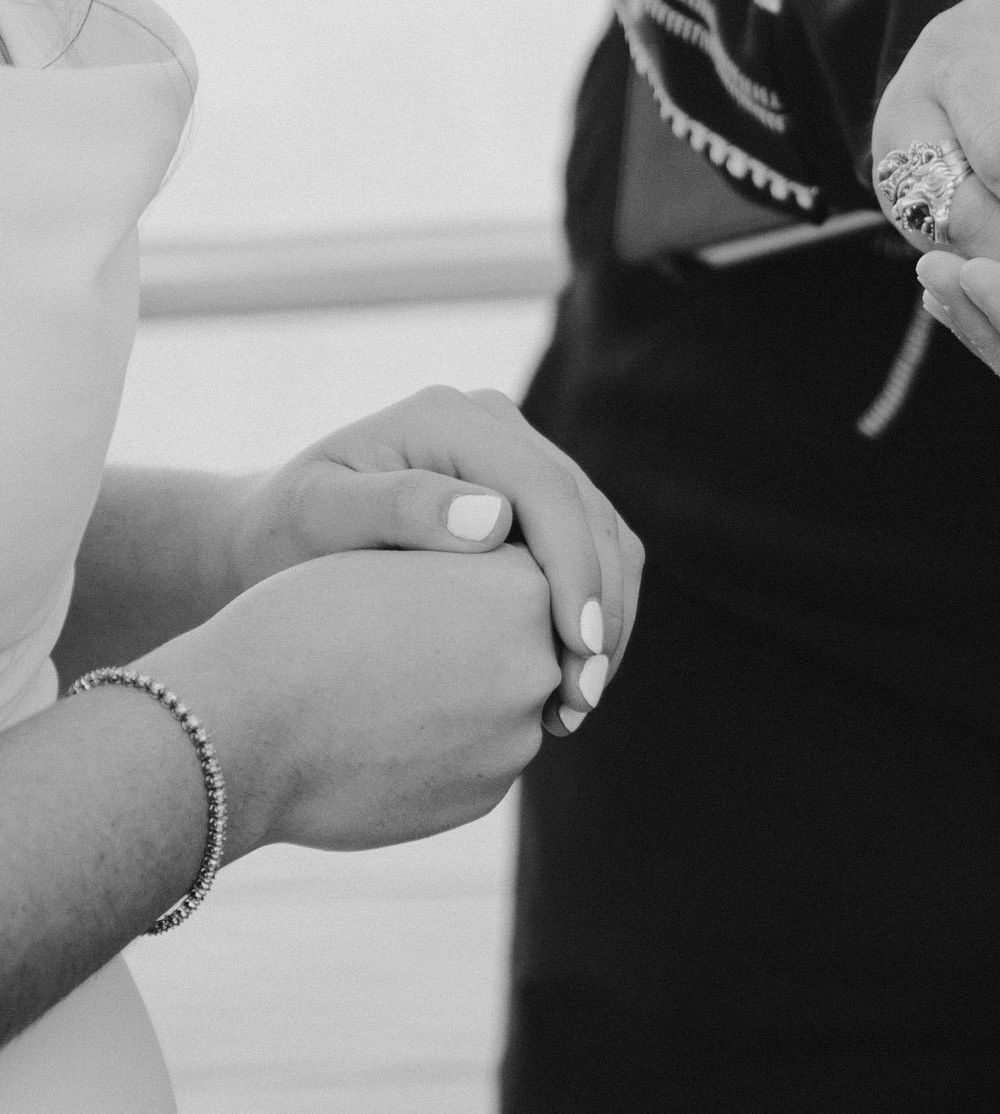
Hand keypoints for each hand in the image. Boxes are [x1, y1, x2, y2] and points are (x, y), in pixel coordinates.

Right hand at [139, 547, 558, 857]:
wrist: (237, 730)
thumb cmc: (298, 625)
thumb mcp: (392, 558)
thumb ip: (463, 564)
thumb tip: (514, 580)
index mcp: (521, 588)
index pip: (521, 572)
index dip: (467, 577)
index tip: (418, 592)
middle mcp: (539, 665)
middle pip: (523, 644)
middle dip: (477, 643)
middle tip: (399, 648)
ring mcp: (516, 740)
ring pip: (502, 708)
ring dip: (461, 701)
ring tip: (381, 696)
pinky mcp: (487, 796)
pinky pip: (475, 761)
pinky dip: (439, 751)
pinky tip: (379, 741)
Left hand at [220, 387, 643, 731]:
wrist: (272, 538)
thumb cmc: (282, 537)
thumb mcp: (315, 518)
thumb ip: (393, 509)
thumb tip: (493, 519)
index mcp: (452, 418)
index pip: (548, 491)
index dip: (575, 570)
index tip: (576, 651)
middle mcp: (498, 427)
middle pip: (590, 513)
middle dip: (601, 607)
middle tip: (581, 699)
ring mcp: (521, 458)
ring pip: (606, 535)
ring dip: (608, 616)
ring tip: (579, 700)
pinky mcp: (532, 498)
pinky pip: (591, 551)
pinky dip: (594, 611)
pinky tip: (572, 674)